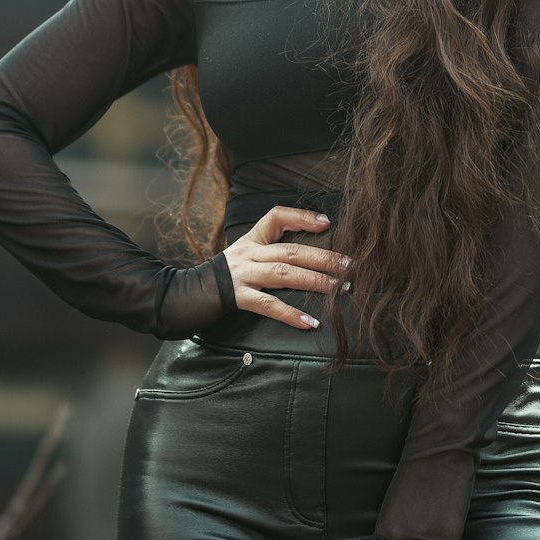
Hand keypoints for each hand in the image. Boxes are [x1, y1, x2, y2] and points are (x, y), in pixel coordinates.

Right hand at [222, 205, 348, 328]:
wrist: (190, 293)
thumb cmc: (226, 273)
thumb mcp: (245, 252)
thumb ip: (270, 248)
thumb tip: (309, 255)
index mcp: (252, 239)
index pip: (277, 216)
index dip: (302, 217)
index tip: (326, 223)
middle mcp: (250, 253)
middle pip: (291, 251)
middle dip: (323, 257)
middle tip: (350, 265)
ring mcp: (244, 275)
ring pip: (284, 274)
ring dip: (315, 281)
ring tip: (339, 289)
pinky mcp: (239, 297)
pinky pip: (268, 306)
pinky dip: (290, 314)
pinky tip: (309, 322)